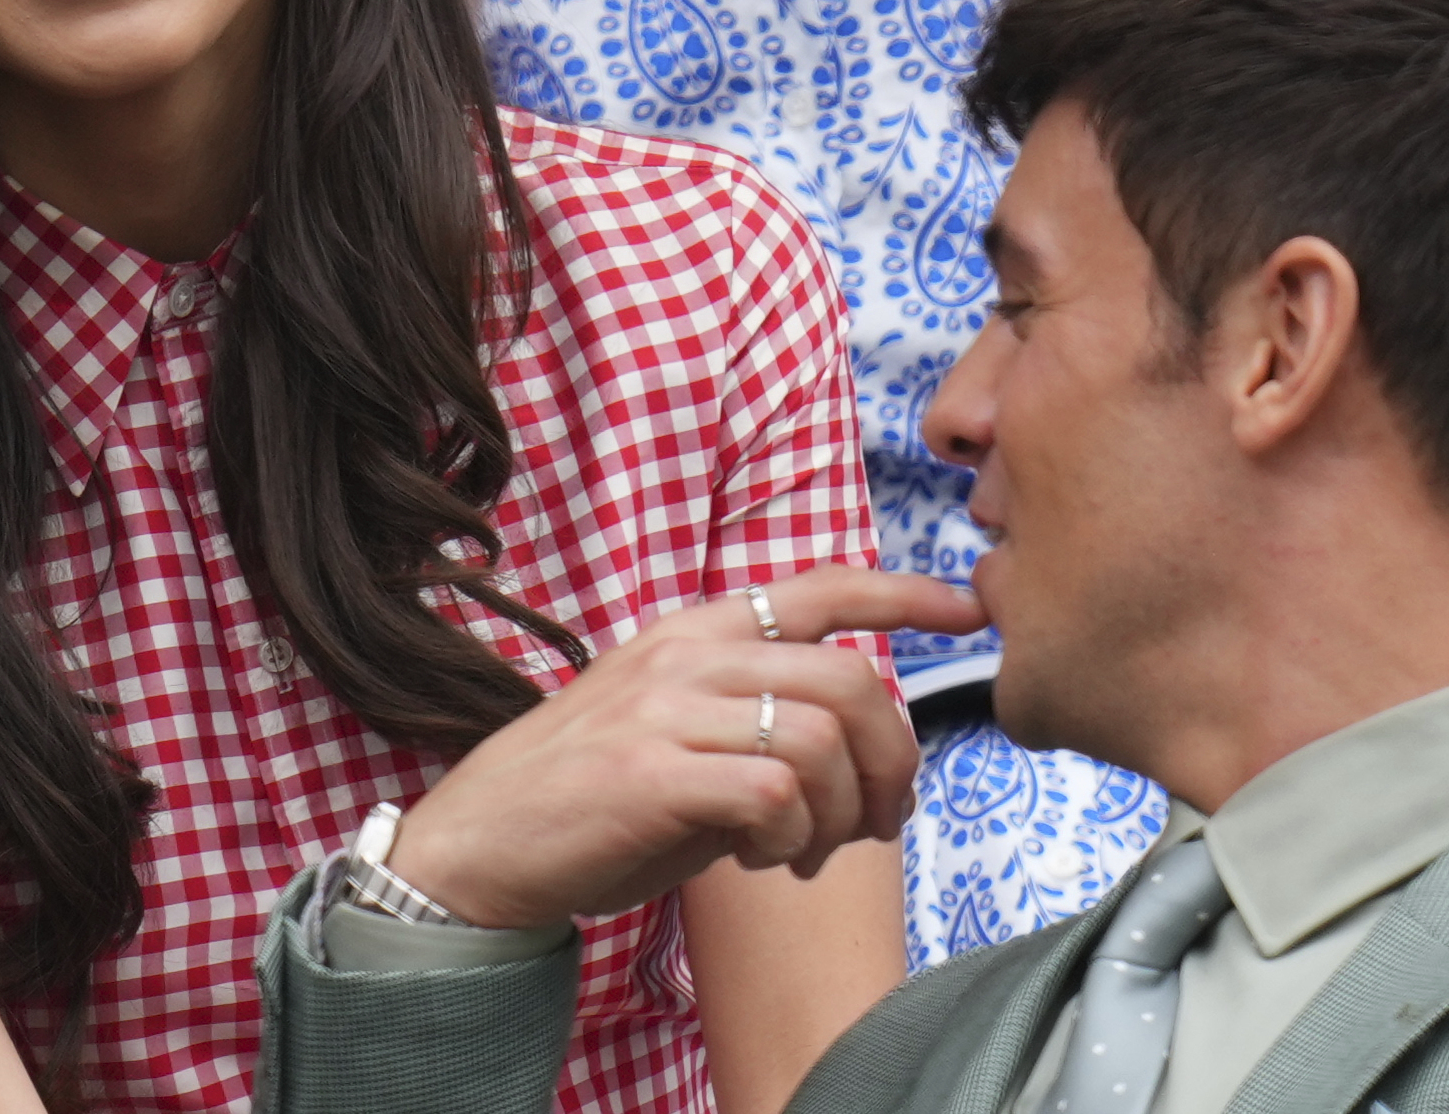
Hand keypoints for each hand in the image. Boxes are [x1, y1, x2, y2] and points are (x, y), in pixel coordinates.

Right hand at [386, 566, 986, 930]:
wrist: (482, 844)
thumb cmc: (590, 798)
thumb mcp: (678, 730)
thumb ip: (756, 718)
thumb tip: (858, 750)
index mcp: (694, 633)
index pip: (816, 589)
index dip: (901, 595)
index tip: (966, 609)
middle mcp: (685, 655)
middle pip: (848, 683)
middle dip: (893, 762)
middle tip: (880, 821)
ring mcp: (666, 710)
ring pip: (821, 742)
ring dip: (841, 815)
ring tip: (806, 853)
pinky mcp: (653, 774)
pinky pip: (777, 795)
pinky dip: (793, 840)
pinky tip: (764, 861)